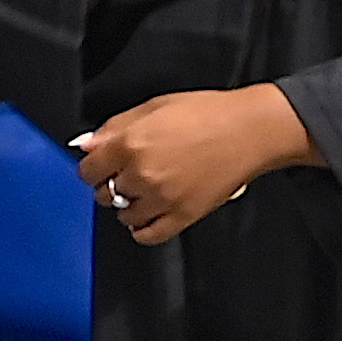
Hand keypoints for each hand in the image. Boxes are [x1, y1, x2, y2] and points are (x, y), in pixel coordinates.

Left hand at [72, 87, 315, 247]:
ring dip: (130, 204)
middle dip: (113, 183)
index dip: (96, 166)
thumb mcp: (156, 106)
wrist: (253, 130)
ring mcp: (162, 198)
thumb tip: (88, 145)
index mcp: (131, 144)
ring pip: (123, 215)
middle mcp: (142, 174)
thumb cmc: (211, 113)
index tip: (105, 165)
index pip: (88, 170)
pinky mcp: (183, 215)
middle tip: (131, 174)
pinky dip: (143, 228)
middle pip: (103, 193)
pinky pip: (147, 234)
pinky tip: (151, 213)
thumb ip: (117, 126)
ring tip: (148, 191)